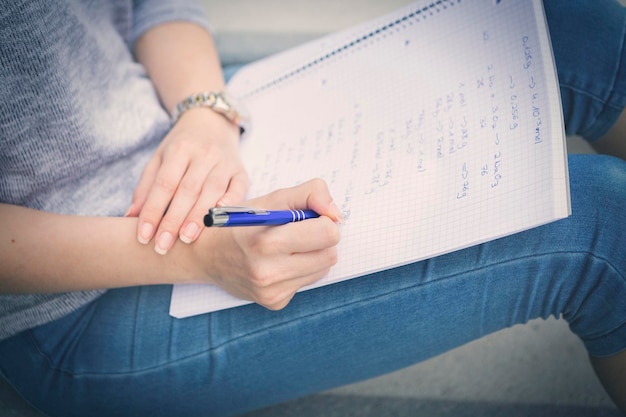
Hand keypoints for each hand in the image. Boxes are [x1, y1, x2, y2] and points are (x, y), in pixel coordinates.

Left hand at [126, 109, 248, 254]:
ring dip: (199, 217)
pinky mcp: (240, 170)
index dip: (153, 211)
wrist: (212, 122)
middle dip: (174, 220)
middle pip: (187, 190)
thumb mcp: (159, 159)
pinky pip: (238, 188)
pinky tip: (220, 218)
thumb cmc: (181, 147)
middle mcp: (203, 154)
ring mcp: (224, 162)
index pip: (164, 184)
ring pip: (211, 191)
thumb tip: (131, 217)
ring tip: (186, 239)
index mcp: (178, 150)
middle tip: (163, 245)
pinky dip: (230, 203)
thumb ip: (146, 188)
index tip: (144, 236)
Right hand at [194, 178, 342, 309]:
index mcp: (266, 241)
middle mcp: (268, 272)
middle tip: (298, 231)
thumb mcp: (271, 199)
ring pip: (323, 269)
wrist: (205, 255)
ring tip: (286, 247)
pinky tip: (278, 262)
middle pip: (330, 254)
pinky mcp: (275, 302)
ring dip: (312, 254)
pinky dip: (300, 269)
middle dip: (321, 239)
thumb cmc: (241, 222)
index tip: (309, 216)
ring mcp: (272, 291)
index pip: (327, 233)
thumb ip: (309, 194)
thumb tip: (337, 214)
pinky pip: (308, 282)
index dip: (323, 220)